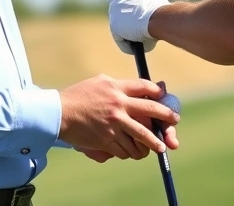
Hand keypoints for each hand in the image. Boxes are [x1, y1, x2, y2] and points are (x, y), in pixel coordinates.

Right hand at [58, 75, 180, 160]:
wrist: (59, 113)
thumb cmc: (79, 96)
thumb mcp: (100, 82)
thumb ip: (121, 85)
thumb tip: (140, 88)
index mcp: (117, 89)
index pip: (144, 87)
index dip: (158, 92)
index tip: (164, 97)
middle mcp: (119, 106)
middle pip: (151, 111)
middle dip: (167, 117)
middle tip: (174, 122)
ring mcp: (114, 125)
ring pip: (142, 137)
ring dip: (153, 144)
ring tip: (159, 147)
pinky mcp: (107, 140)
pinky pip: (126, 149)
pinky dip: (130, 152)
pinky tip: (132, 151)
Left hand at [103, 0, 168, 54]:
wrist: (158, 18)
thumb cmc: (156, 6)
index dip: (117, 0)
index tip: (127, 5)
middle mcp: (113, 4)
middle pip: (117, 15)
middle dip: (127, 20)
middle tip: (142, 24)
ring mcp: (113, 18)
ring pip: (121, 30)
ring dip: (131, 33)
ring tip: (146, 34)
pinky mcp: (115, 31)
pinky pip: (123, 43)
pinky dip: (131, 45)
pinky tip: (142, 44)